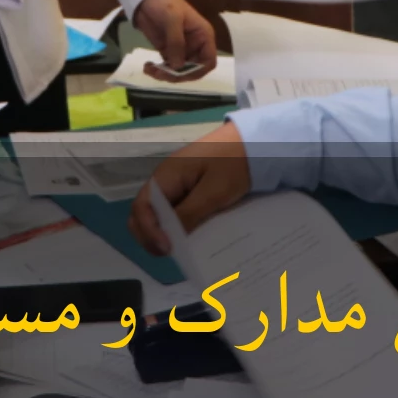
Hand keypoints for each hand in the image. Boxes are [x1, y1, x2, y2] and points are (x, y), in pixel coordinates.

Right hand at [126, 122, 249, 254]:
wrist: (256, 144)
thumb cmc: (234, 164)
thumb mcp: (214, 192)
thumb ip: (189, 214)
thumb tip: (169, 238)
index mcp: (166, 176)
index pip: (141, 207)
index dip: (149, 231)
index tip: (167, 248)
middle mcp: (164, 180)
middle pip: (143, 212)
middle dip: (149, 235)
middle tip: (168, 253)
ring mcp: (175, 184)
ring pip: (157, 213)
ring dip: (161, 232)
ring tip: (178, 249)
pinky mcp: (188, 188)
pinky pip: (174, 210)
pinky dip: (175, 225)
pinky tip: (188, 236)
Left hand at [133, 0, 218, 81]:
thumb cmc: (165, 3)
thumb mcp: (172, 19)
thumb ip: (176, 42)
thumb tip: (177, 66)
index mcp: (203, 36)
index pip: (209, 60)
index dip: (199, 70)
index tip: (182, 73)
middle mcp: (195, 46)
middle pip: (193, 70)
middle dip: (178, 75)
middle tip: (161, 73)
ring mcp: (181, 50)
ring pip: (179, 71)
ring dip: (166, 74)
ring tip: (151, 70)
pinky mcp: (168, 52)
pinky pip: (167, 67)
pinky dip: (158, 71)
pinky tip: (148, 67)